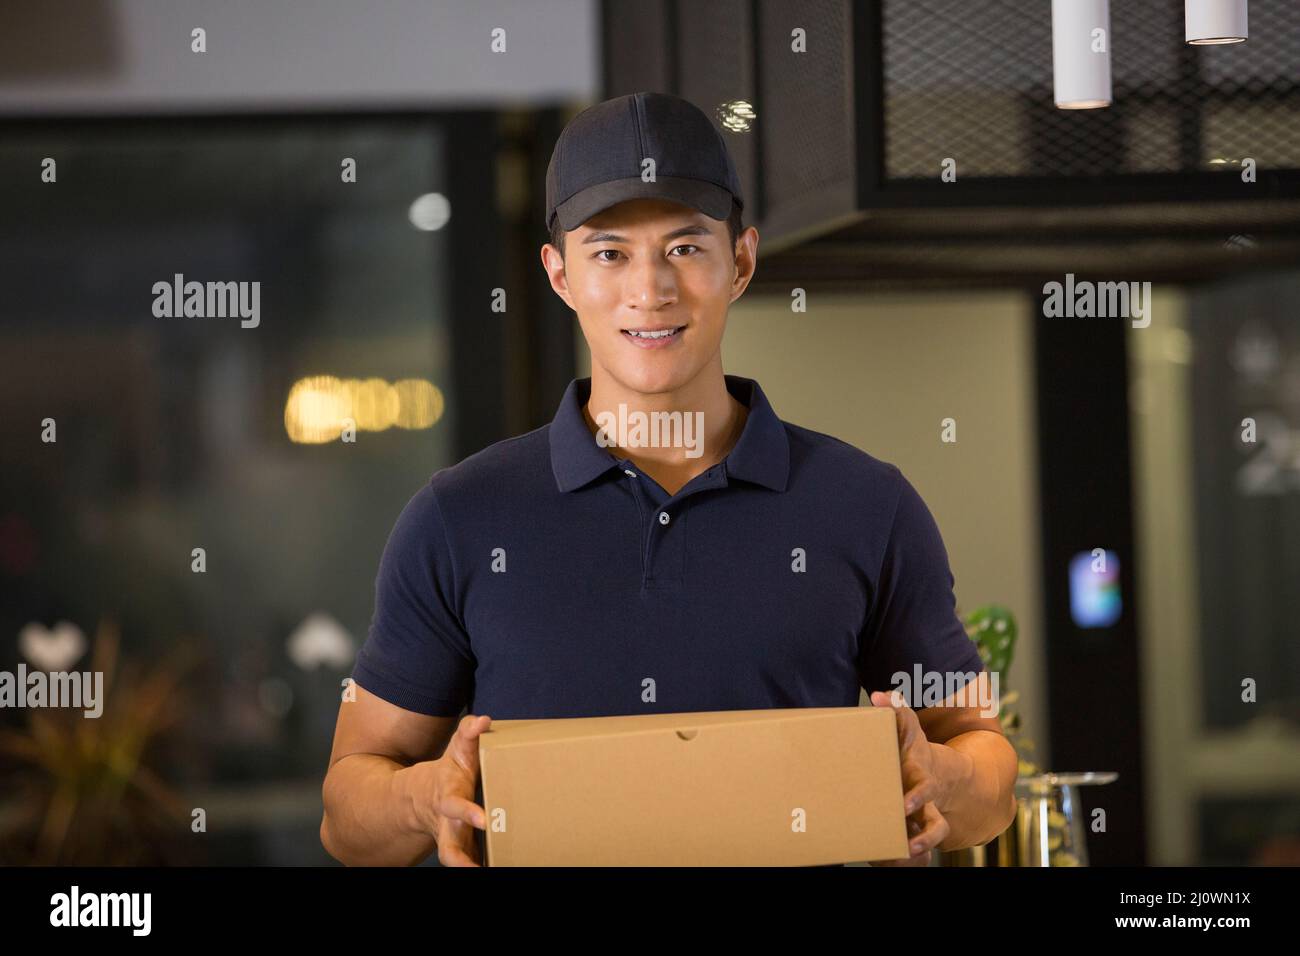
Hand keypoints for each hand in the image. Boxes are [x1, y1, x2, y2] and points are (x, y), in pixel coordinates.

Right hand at [410, 713, 491, 866]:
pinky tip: (501, 865)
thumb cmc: (451, 770)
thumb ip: (468, 732)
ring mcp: (453, 839)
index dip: (467, 813)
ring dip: (465, 866)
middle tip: (476, 862)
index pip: (454, 804)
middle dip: (460, 856)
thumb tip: (484, 721)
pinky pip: (467, 861)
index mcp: (449, 797)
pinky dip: (477, 865)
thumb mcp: (457, 749)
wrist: (422, 797)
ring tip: (481, 873)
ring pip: (453, 859)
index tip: (483, 820)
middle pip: (449, 845)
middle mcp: (448, 823)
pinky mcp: (463, 849)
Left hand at [868, 690, 949, 865]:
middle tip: (908, 845)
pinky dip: (901, 860)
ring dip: (915, 854)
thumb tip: (879, 694)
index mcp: (922, 779)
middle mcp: (928, 805)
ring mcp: (922, 821)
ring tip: (895, 860)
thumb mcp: (908, 728)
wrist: (935, 773)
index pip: (925, 790)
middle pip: (936, 827)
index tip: (904, 805)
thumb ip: (896, 709)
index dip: (917, 798)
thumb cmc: (911, 749)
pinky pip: (915, 854)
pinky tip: (882, 860)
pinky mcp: (913, 831)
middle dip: (925, 837)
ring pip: (928, 846)